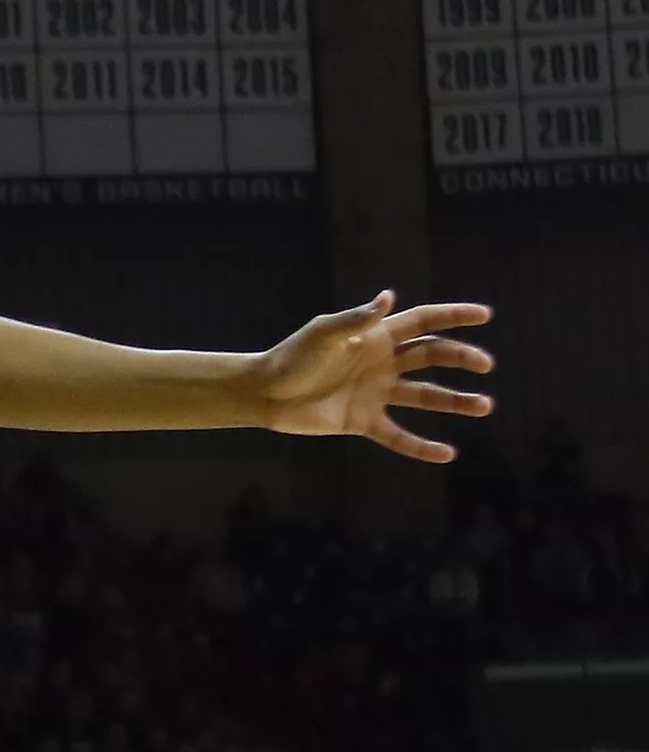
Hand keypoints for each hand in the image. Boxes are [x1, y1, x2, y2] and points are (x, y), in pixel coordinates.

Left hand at [257, 290, 493, 461]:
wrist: (265, 393)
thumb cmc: (292, 358)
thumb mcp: (323, 335)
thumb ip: (356, 320)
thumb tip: (389, 297)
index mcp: (375, 337)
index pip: (422, 323)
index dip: (452, 316)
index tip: (484, 315)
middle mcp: (381, 364)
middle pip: (431, 357)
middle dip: (461, 358)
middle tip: (486, 364)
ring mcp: (375, 393)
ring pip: (425, 397)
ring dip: (455, 401)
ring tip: (484, 405)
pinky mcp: (364, 422)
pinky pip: (398, 436)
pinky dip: (421, 447)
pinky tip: (447, 454)